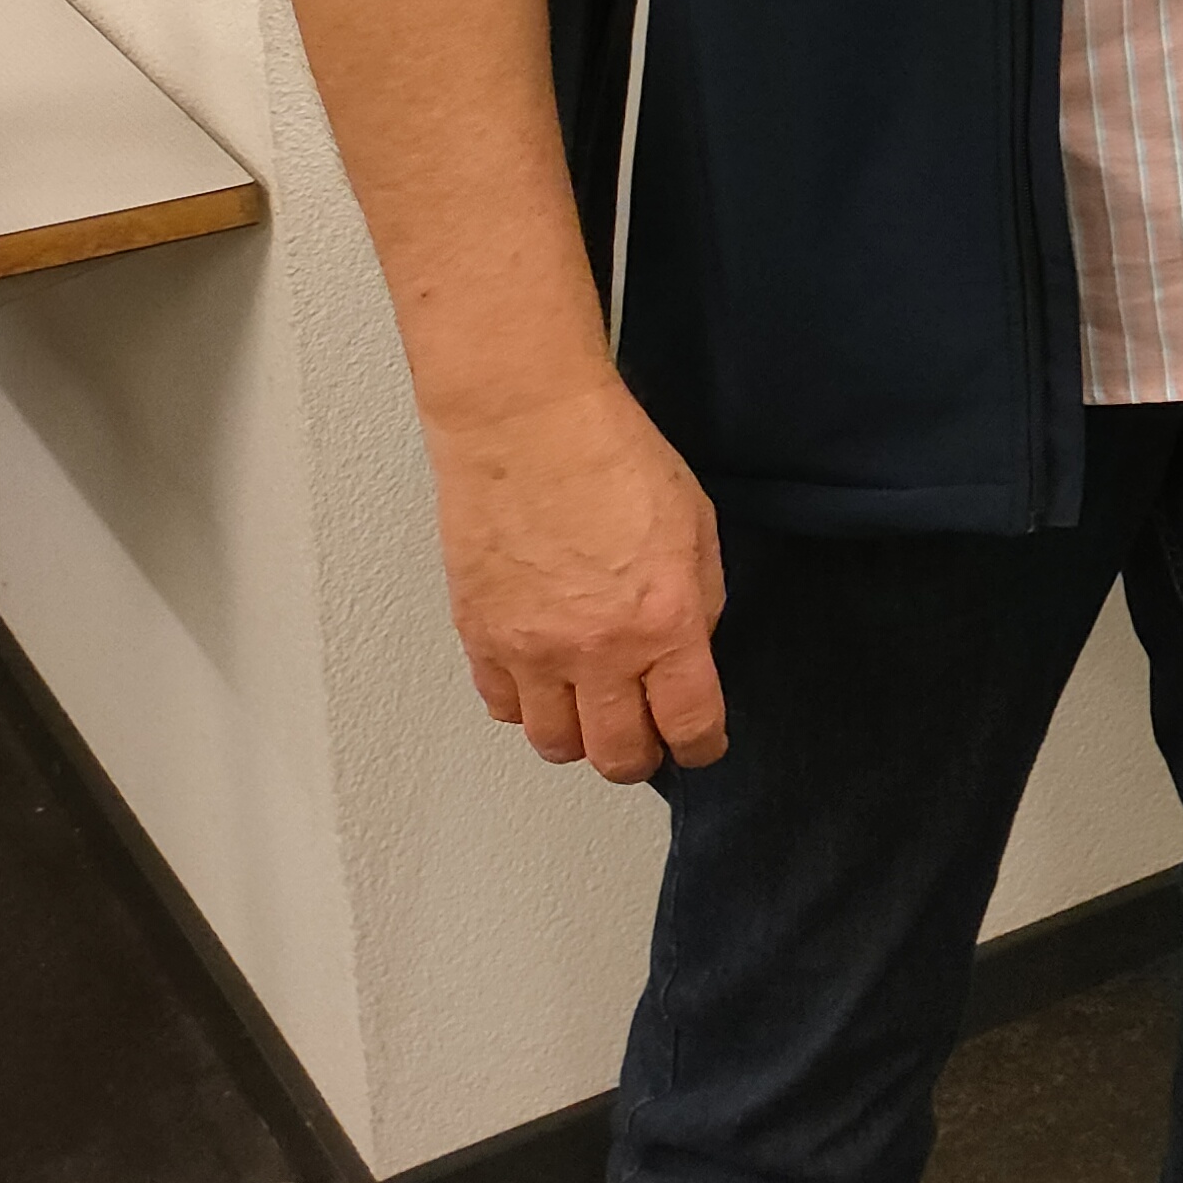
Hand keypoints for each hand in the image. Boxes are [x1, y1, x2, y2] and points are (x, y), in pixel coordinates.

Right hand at [425, 371, 727, 781]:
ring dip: (580, 738)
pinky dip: (526, 707)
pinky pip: (502, 706)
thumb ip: (699, 601)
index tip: (702, 744)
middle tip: (648, 739)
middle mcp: (595, 651)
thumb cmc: (614, 458)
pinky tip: (544, 682)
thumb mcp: (696, 527)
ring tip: (593, 713)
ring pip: (553, 743)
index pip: (688, 724)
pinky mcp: (479, 636)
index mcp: (663, 622)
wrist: (527, 425)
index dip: (701, 746)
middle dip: (640, 757)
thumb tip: (689, 647)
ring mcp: (529, 650)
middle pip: (616, 754)